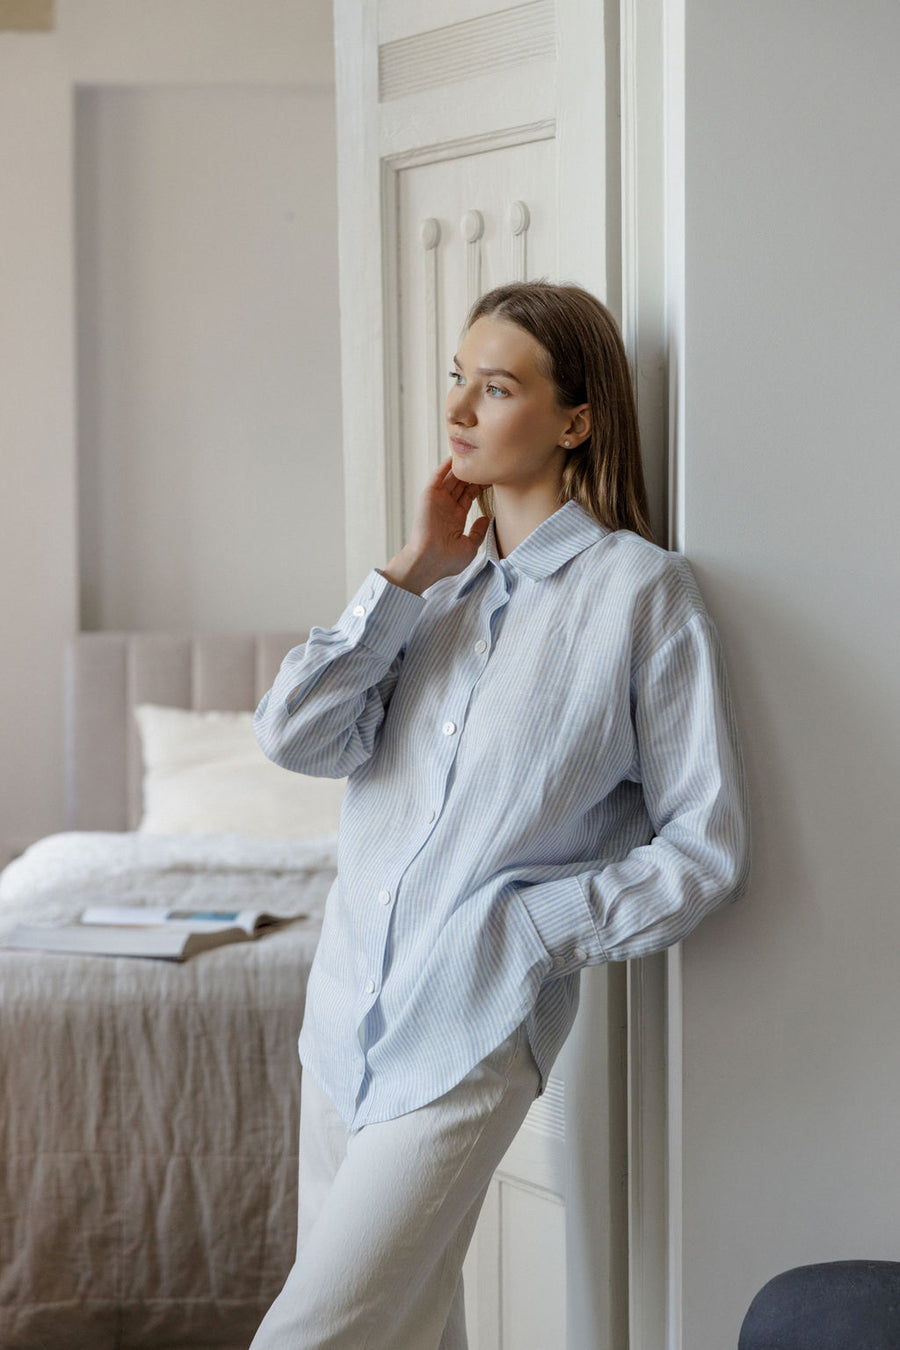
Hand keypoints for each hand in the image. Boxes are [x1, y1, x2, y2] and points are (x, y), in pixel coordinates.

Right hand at [383, 458, 489, 593]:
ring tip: (474, 453)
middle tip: (487, 460)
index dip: (480, 484)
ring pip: (451, 478)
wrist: (428, 562)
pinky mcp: (428, 497)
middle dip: (473, 473)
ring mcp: (437, 501)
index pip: (469, 495)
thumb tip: (486, 518)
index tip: (493, 475)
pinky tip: (454, 457)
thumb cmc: (446, 561)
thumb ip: (478, 532)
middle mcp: (446, 507)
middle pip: (462, 484)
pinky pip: (437, 478)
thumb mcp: (470, 546)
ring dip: (461, 467)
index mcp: (455, 518)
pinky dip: (444, 467)